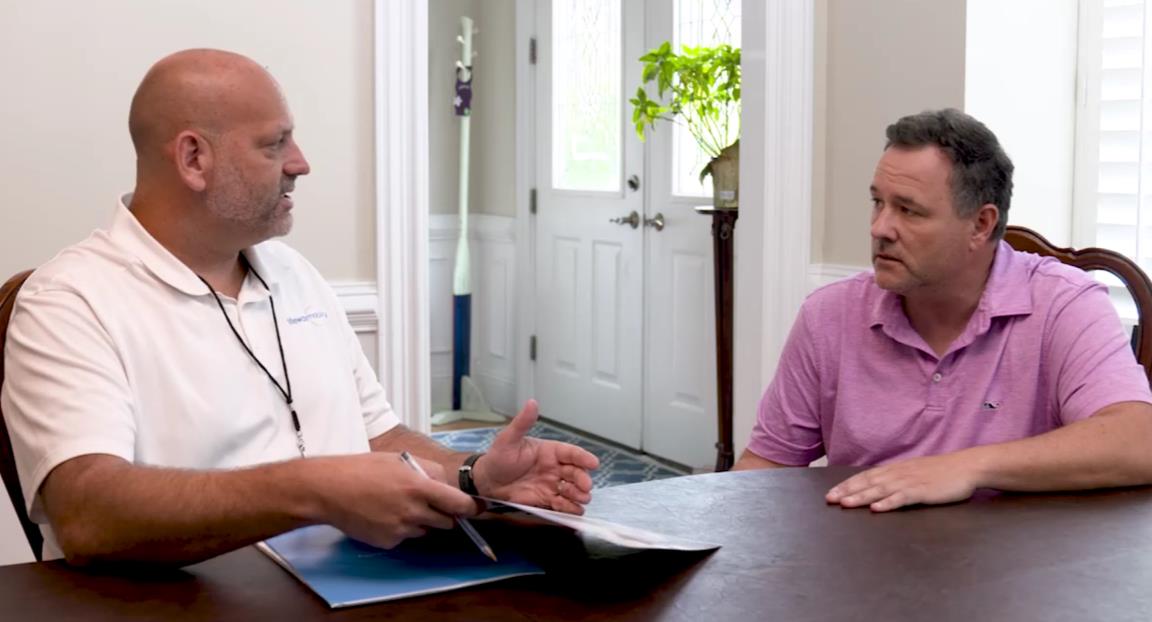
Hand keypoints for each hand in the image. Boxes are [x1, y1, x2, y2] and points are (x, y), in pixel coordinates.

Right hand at [312, 453, 478, 548]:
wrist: (328, 490)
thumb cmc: (363, 470)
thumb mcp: (399, 460)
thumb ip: (428, 471)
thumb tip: (447, 482)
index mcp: (418, 487)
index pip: (458, 504)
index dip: (470, 508)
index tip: (475, 508)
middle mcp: (412, 512)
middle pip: (446, 522)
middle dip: (443, 514)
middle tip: (429, 503)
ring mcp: (400, 530)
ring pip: (425, 531)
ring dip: (420, 522)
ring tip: (397, 505)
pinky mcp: (388, 543)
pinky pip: (405, 538)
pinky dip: (400, 529)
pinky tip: (383, 515)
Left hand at [473, 400, 599, 513]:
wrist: (487, 482)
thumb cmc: (499, 458)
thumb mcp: (508, 439)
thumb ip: (522, 423)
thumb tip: (532, 402)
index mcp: (550, 451)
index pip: (571, 453)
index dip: (583, 457)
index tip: (594, 463)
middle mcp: (555, 468)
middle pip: (576, 473)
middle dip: (583, 480)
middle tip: (585, 487)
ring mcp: (552, 484)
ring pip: (573, 490)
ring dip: (579, 495)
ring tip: (579, 499)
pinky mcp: (546, 500)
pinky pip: (563, 505)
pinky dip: (570, 509)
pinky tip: (574, 511)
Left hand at [824, 452, 980, 511]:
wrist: (966, 467)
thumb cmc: (941, 472)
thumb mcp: (914, 472)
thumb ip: (897, 478)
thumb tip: (879, 485)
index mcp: (896, 469)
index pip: (866, 477)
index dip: (847, 485)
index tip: (831, 493)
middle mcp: (899, 474)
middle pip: (868, 482)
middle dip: (847, 491)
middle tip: (830, 499)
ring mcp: (910, 482)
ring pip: (881, 490)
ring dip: (862, 497)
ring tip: (845, 504)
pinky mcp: (923, 491)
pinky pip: (903, 497)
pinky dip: (889, 503)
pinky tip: (877, 508)